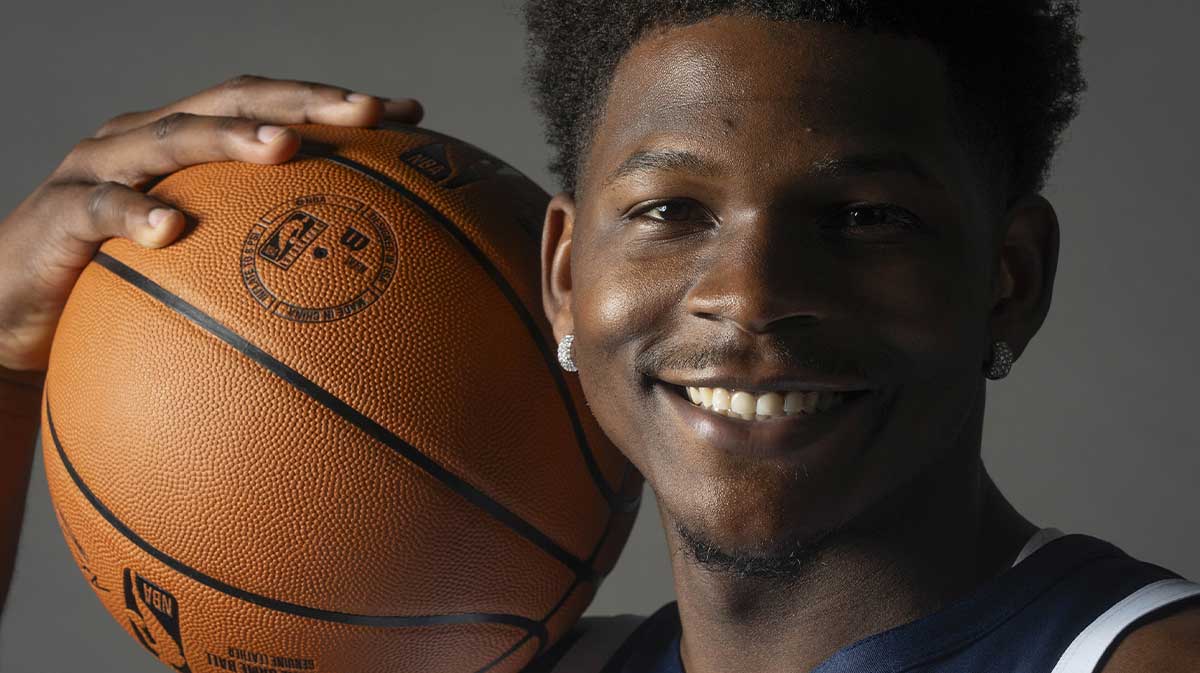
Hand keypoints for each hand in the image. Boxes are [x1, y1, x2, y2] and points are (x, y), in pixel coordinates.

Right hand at [0, 75, 422, 370]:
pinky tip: (172, 232)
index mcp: (189, 142)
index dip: (335, 103)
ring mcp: (100, 170)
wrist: (14, 315)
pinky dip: (134, 216)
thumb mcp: (202, 260)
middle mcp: (146, 138)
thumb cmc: (124, 284)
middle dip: (303, 101)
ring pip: (170, 138)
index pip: (272, 105)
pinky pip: (99, 211)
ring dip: (230, 138)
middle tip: (366, 113)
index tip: (409, 114)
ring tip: (285, 147)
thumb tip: (358, 278)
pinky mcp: (59, 217)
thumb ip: (261, 249)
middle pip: (231, 100)